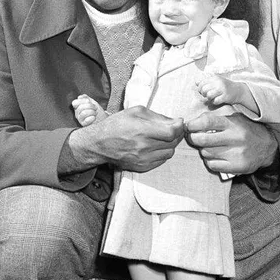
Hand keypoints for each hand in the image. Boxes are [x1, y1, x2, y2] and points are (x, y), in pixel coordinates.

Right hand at [68, 106, 184, 172]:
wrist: (100, 143)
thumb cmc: (117, 124)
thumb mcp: (136, 112)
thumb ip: (158, 116)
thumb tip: (176, 121)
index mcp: (142, 130)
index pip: (171, 132)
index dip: (179, 126)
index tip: (179, 122)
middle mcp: (143, 147)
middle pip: (173, 142)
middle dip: (177, 134)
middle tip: (173, 128)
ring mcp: (143, 159)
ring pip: (169, 152)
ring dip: (170, 144)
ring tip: (162, 137)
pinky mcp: (142, 167)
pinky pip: (161, 160)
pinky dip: (162, 153)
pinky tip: (155, 146)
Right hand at [71, 94, 106, 125]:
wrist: (102, 118)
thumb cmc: (96, 110)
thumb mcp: (91, 101)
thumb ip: (85, 97)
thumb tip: (80, 97)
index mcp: (77, 107)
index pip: (75, 103)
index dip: (82, 100)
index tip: (88, 101)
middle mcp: (77, 113)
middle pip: (80, 107)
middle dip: (90, 106)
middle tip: (95, 107)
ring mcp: (80, 119)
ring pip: (84, 113)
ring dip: (92, 112)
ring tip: (95, 112)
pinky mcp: (84, 125)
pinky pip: (87, 120)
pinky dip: (92, 118)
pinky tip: (94, 117)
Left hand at [185, 111, 275, 174]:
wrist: (268, 147)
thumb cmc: (246, 130)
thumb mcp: (235, 119)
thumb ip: (217, 118)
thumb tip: (194, 121)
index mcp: (233, 123)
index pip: (207, 122)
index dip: (193, 125)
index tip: (188, 127)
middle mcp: (235, 138)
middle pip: (203, 139)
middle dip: (193, 138)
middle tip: (192, 138)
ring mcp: (236, 153)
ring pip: (206, 153)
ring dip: (202, 150)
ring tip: (207, 147)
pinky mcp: (237, 166)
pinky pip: (212, 165)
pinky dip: (209, 161)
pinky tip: (214, 157)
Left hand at [197, 74, 239, 105]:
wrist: (238, 90)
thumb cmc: (225, 86)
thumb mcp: (216, 81)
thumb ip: (206, 81)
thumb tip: (196, 82)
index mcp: (215, 78)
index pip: (201, 83)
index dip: (200, 89)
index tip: (203, 91)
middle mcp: (218, 82)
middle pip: (204, 89)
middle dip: (204, 94)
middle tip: (207, 95)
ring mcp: (222, 89)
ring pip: (209, 95)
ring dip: (209, 98)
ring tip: (212, 98)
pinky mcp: (225, 96)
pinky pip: (215, 101)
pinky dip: (214, 102)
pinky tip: (217, 100)